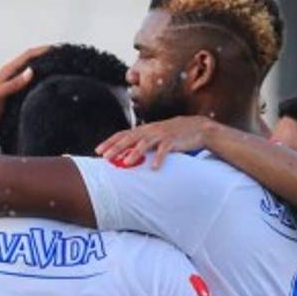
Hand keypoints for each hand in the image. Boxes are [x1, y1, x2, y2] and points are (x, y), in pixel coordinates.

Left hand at [0, 45, 52, 135]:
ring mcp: (14, 83)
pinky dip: (41, 80)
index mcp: (8, 71)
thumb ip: (14, 83)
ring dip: (45, 68)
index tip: (57, 49)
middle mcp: (12, 74)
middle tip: (63, 57)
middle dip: (47, 56)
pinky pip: (31, 83)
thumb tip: (31, 71)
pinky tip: (49, 85)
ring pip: (33, 71)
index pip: (28, 55)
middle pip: (32, 61)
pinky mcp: (16, 93)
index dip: (42, 50)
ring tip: (60, 68)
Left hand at [96, 116, 217, 168]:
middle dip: (116, 147)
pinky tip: (154, 168)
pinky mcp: (174, 140)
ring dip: (134, 153)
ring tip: (125, 163)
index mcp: (144, 129)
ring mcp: (162, 134)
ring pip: (144, 143)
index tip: (98, 151)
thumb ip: (143, 143)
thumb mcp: (156, 136)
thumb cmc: (174, 134)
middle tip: (105, 157)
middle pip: (129, 138)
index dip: (110, 141)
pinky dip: (159, 158)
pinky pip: (164, 150)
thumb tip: (127, 156)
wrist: (198, 127)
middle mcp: (150, 130)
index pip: (123, 134)